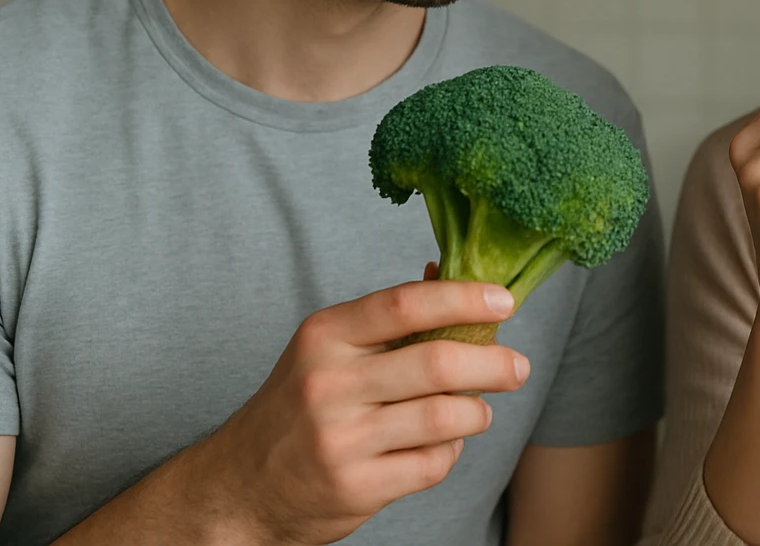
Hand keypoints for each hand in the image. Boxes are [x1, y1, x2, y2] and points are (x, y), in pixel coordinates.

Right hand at [193, 279, 530, 544]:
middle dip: (493, 363)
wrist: (242, 486)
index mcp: (325, 336)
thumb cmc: (301, 405)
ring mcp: (340, 439)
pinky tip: (442, 445)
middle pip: (437, 362)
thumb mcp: (329, 348)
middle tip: (518, 367)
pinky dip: (451, 452)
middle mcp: (328, 384)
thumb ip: (391, 317)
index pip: (405, 304)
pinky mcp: (355, 487)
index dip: (463, 299)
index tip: (505, 301)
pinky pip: (432, 463)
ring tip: (479, 410)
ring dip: (476, 412)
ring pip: (444, 416)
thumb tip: (451, 273)